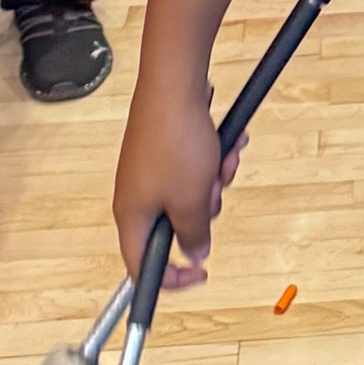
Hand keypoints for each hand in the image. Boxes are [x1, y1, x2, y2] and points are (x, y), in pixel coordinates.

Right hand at [113, 75, 245, 288]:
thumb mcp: (192, 200)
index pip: (141, 267)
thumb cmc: (177, 143)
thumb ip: (194, 233)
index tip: (201, 274)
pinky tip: (229, 142)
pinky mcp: (164, 148)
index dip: (171, 279)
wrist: (174, 85)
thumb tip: (194, 254)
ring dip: (215, 180)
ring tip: (225, 158)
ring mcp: (150, 170)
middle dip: (205, 210)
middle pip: (174, 225)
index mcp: (132, 216)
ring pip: (190, 193)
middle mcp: (136, 195)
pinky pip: (193, 167)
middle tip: (216, 190)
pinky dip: (213, 159)